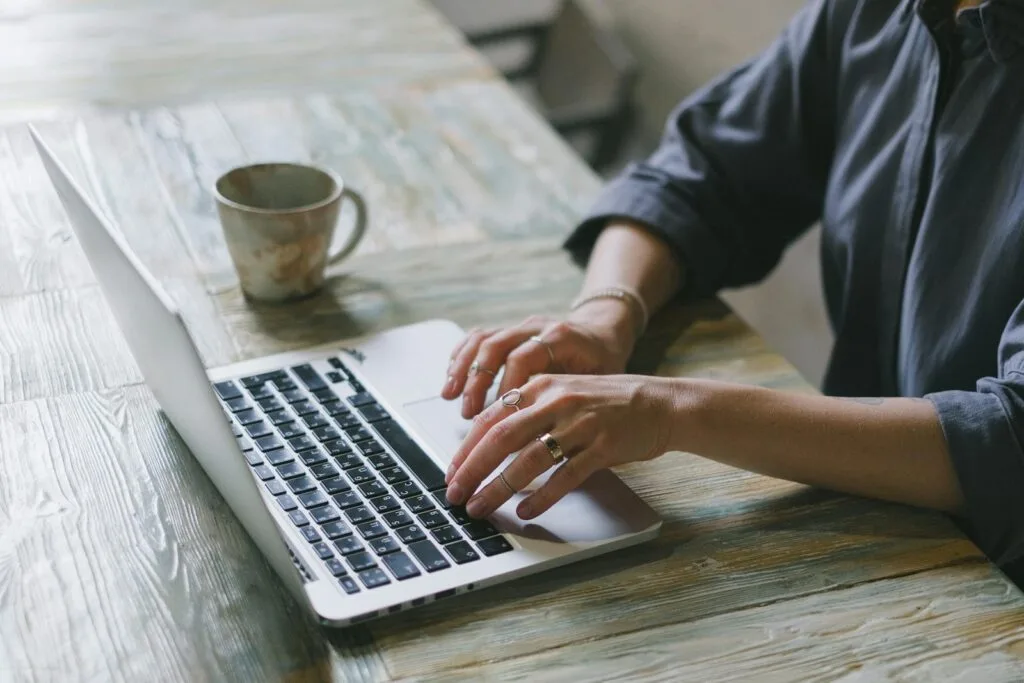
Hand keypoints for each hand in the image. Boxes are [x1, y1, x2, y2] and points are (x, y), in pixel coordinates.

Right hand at [442, 300, 637, 418]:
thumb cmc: (603, 364)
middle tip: (468, 414)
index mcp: (560, 338)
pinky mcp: (508, 331)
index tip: (500, 417)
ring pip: (481, 340)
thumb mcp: (598, 384)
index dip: (506, 387)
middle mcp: (536, 327)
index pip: (523, 358)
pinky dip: (460, 358)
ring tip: (450, 398)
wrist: (603, 334)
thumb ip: (570, 405)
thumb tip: (545, 442)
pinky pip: (477, 337)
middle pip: (495, 346)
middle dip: (476, 382)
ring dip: (463, 371)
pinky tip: (451, 380)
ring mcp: (519, 327)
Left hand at [444, 373, 677, 519]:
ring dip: (499, 488)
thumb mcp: (563, 395)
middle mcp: (557, 402)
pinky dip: (542, 497)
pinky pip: (565, 476)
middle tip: (455, 494)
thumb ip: (529, 412)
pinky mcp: (603, 446)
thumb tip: (487, 445)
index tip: (451, 473)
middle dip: (472, 469)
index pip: (490, 419)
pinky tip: (525, 511)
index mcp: (541, 387)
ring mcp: (580, 424)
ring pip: (529, 459)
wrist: (659, 404)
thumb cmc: (607, 404)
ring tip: (481, 507)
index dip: (465, 449)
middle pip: (501, 438)